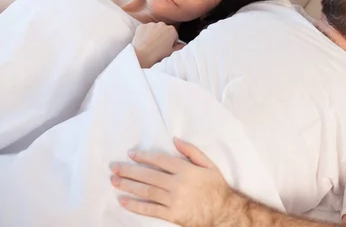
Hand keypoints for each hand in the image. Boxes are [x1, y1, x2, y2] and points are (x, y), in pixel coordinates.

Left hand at [111, 137, 233, 226]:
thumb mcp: (208, 164)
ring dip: (128, 186)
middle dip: (129, 171)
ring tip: (115, 181)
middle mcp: (177, 184)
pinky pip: (150, 209)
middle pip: (148, 175)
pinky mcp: (171, 214)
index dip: (143, 156)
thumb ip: (191, 151)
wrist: (223, 211)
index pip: (159, 160)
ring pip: (146, 191)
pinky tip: (123, 201)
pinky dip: (135, 205)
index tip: (130, 154)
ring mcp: (173, 200)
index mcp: (185, 170)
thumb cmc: (216, 186)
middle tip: (114, 167)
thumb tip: (175, 139)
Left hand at [132, 22, 183, 67]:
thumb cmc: (158, 55)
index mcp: (172, 30)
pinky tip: (144, 42)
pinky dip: (145, 34)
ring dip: (154, 35)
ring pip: (154, 29)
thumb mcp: (172, 52)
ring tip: (151, 45)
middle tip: (159, 47)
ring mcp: (151, 24)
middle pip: (164, 30)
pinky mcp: (141, 26)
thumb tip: (184, 46)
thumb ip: (179, 47)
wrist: (142, 56)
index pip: (174, 35)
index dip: (171, 43)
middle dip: (163, 36)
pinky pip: (145, 29)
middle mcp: (162, 24)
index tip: (167, 48)